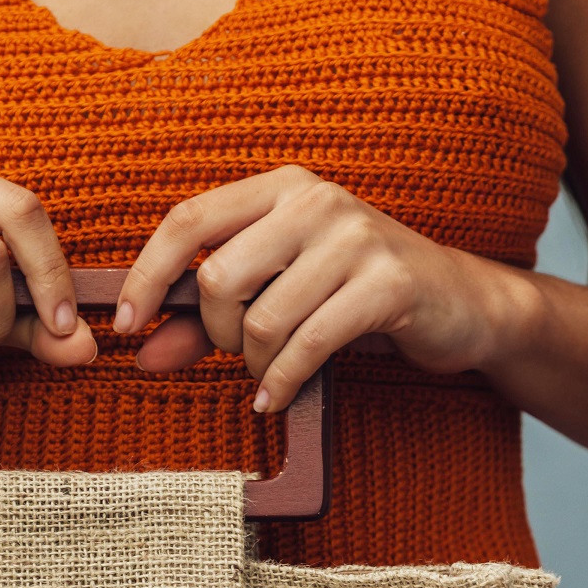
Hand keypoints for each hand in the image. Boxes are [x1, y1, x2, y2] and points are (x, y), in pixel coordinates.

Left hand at [114, 167, 531, 409]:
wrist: (460, 303)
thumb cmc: (354, 297)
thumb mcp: (278, 297)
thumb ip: (204, 322)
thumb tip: (141, 353)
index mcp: (281, 190)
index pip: (187, 219)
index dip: (147, 276)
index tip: (127, 324)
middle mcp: (315, 201)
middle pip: (218, 279)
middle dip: (214, 335)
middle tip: (238, 354)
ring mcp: (355, 238)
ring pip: (261, 321)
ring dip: (255, 365)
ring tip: (270, 373)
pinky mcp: (387, 284)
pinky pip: (305, 346)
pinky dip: (281, 384)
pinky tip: (277, 397)